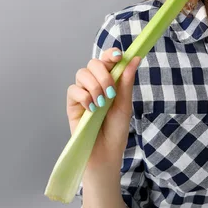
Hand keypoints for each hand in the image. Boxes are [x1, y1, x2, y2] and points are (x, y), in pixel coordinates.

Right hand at [66, 48, 141, 174]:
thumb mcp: (125, 104)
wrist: (105, 153)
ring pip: (82, 74)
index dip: (111, 54)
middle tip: (111, 92)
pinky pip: (73, 90)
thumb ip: (126, 81)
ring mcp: (83, 94)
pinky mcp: (72, 105)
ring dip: (94, 86)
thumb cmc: (116, 130)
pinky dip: (84, 96)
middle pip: (93, 63)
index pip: (107, 60)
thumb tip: (135, 59)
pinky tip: (92, 109)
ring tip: (102, 103)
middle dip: (103, 74)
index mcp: (110, 81)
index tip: (119, 55)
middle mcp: (95, 84)